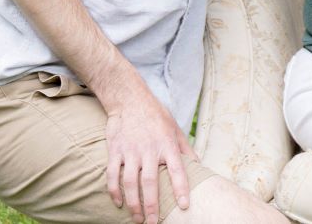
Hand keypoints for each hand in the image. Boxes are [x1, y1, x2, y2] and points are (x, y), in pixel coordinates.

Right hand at [105, 90, 196, 223]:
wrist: (130, 99)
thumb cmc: (156, 115)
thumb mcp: (175, 128)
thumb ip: (185, 148)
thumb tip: (198, 164)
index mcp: (167, 144)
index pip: (178, 170)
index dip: (182, 188)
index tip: (185, 205)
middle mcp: (149, 149)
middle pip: (150, 182)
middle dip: (152, 206)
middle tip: (152, 223)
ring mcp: (130, 151)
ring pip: (130, 183)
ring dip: (133, 203)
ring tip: (137, 219)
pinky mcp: (115, 151)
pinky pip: (113, 175)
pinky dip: (114, 192)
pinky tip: (119, 203)